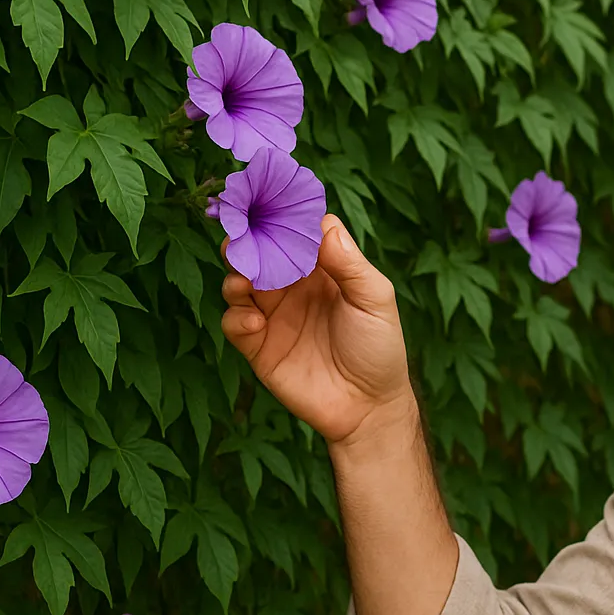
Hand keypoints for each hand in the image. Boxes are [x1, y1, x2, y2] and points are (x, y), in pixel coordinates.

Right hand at [219, 213, 415, 445]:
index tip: (273, 207)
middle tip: (240, 237)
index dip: (285, 218)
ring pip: (240, 281)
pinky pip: (234, 322)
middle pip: (261, 251)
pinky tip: (254, 321)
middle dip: (248, 241)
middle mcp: (293, 285)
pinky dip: (236, 317)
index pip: (297, 231)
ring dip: (236, 274)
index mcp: (323, 268)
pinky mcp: (258, 345)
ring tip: (243, 279)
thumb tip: (323, 227)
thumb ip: (351, 265)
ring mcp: (273, 314)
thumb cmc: (379, 349)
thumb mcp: (375, 301)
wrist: (367, 407)